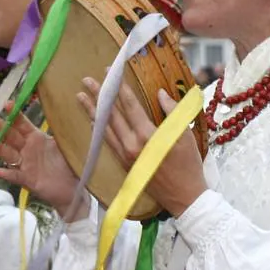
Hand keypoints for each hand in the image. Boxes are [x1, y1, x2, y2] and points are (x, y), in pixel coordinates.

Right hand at [0, 102, 84, 220]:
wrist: (74, 188)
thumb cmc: (70, 164)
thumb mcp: (65, 144)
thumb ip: (60, 130)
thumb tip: (61, 111)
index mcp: (37, 138)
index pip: (22, 124)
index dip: (15, 114)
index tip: (7, 104)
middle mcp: (28, 149)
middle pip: (11, 137)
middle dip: (1, 128)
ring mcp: (25, 164)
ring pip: (9, 154)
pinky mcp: (27, 179)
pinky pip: (14, 175)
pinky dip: (6, 174)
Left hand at [78, 78, 205, 218]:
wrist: (184, 197)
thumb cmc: (189, 165)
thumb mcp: (185, 135)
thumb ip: (172, 111)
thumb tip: (160, 93)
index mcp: (147, 135)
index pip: (129, 105)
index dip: (119, 87)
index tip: (110, 72)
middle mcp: (131, 145)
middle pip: (111, 115)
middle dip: (98, 96)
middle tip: (87, 81)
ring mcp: (125, 156)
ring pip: (105, 129)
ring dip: (92, 112)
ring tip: (81, 97)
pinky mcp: (124, 164)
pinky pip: (108, 143)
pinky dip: (99, 130)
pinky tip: (93, 122)